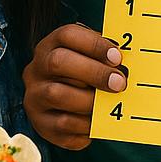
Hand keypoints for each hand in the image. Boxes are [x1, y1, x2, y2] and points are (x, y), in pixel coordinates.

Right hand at [23, 24, 124, 148]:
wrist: (60, 108)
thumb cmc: (83, 76)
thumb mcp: (90, 60)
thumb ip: (105, 57)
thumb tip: (125, 63)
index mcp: (50, 46)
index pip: (67, 35)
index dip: (94, 44)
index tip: (117, 57)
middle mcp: (36, 70)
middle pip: (58, 62)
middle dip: (93, 72)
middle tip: (119, 83)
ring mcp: (35, 98)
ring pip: (57, 95)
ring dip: (90, 100)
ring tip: (110, 104)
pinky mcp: (40, 124)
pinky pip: (62, 126)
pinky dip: (86, 125)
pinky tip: (100, 122)